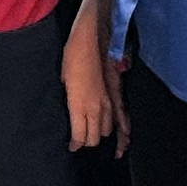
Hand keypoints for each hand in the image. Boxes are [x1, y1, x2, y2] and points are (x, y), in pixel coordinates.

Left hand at [63, 36, 124, 151]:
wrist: (91, 39)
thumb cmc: (72, 57)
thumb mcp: (63, 80)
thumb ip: (70, 101)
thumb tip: (72, 111)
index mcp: (79, 106)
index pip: (79, 137)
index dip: (75, 144)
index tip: (71, 146)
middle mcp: (95, 109)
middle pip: (94, 138)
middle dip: (86, 141)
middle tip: (80, 140)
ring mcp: (108, 103)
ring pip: (106, 130)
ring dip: (99, 134)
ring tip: (95, 138)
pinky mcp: (116, 95)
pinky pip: (122, 118)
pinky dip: (122, 130)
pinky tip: (123, 140)